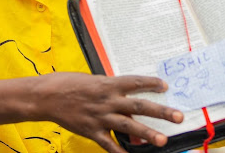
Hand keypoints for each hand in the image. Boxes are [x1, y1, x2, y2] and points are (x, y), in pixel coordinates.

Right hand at [37, 72, 183, 152]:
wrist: (46, 96)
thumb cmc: (67, 83)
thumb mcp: (91, 80)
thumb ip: (108, 88)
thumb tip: (124, 93)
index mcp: (107, 84)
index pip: (135, 82)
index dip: (151, 83)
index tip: (165, 86)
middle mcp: (107, 101)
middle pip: (139, 106)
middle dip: (161, 112)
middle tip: (178, 117)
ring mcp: (100, 117)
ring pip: (129, 126)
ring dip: (147, 133)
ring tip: (162, 140)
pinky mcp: (92, 131)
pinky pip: (109, 144)